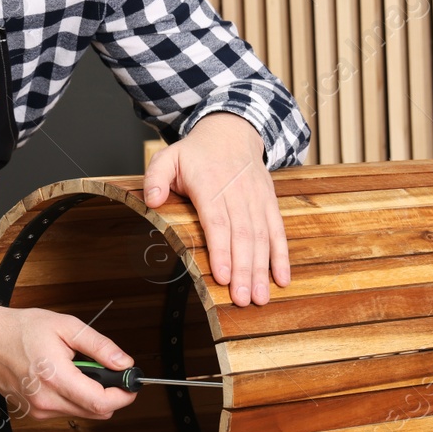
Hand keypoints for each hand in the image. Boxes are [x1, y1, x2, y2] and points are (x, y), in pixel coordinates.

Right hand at [0, 301, 137, 419]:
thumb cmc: (20, 329)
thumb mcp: (65, 326)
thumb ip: (99, 346)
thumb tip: (124, 362)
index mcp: (56, 378)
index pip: (102, 402)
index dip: (124, 395)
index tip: (131, 383)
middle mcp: (47, 401)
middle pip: (96, 412)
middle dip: (110, 394)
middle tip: (106, 370)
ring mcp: (39, 410)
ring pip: (83, 413)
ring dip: (91, 395)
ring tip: (77, 368)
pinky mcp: (34, 413)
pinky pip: (67, 411)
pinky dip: (74, 397)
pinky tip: (63, 376)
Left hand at [144, 112, 288, 305]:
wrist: (232, 132)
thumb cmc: (195, 152)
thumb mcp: (168, 157)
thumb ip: (156, 178)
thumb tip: (151, 200)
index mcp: (210, 185)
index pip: (217, 222)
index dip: (221, 250)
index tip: (222, 276)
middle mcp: (237, 194)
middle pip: (242, 236)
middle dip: (243, 270)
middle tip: (242, 299)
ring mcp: (256, 199)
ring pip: (261, 238)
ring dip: (261, 270)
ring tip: (259, 297)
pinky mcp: (269, 203)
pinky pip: (277, 232)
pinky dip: (281, 257)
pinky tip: (281, 280)